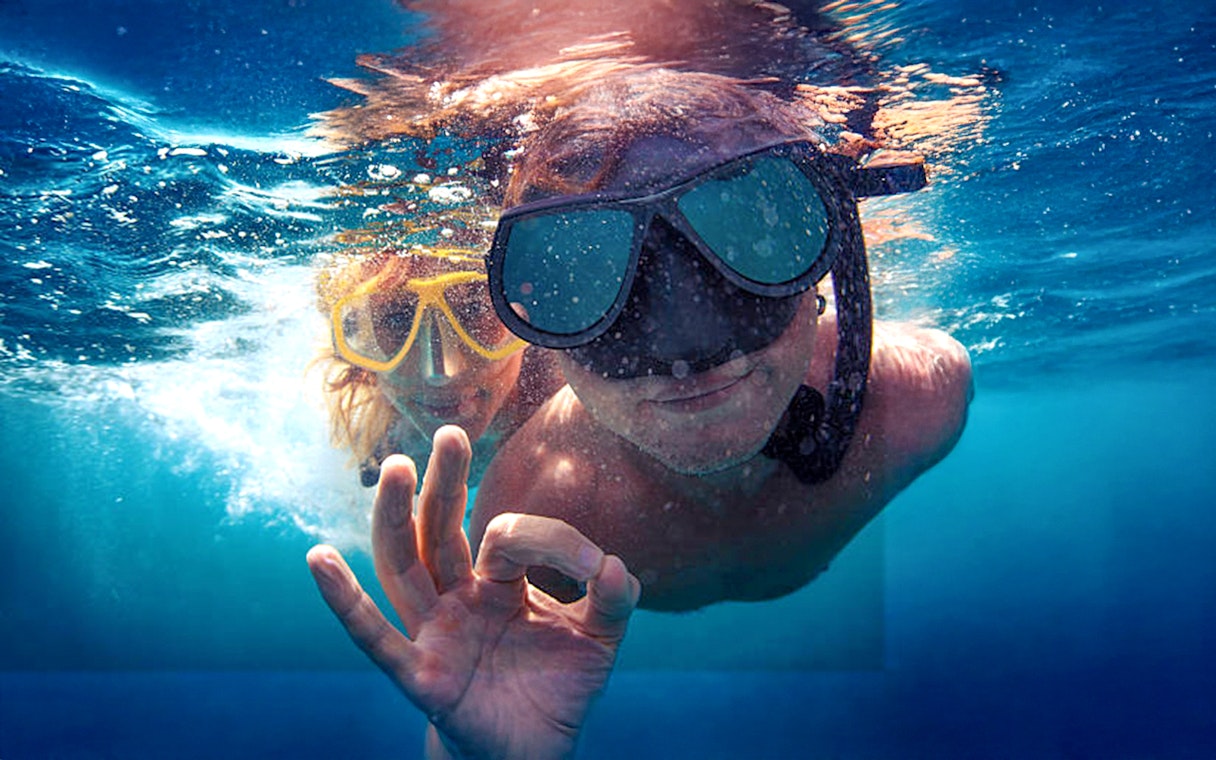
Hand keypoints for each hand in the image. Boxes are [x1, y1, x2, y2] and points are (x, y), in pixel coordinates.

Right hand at [307, 425, 639, 759]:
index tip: (595, 566)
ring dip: (396, 518)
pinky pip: (376, 636)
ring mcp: (433, 631)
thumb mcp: (598, 640)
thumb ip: (612, 602)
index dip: (554, 542)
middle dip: (444, 482)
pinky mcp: (419, 673)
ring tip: (395, 469)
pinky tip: (320, 559)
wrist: (537, 752)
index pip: (510, 537)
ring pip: (404, 566)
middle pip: (439, 529)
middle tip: (450, 433)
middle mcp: (457, 596)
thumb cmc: (558, 688)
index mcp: (496, 581)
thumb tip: (616, 564)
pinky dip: (345, 601)